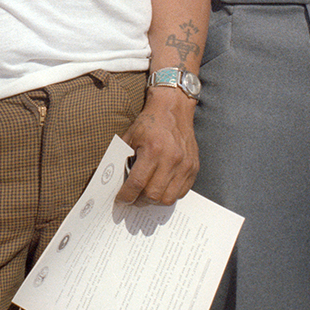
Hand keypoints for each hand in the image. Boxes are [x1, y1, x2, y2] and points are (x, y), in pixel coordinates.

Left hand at [115, 90, 199, 205]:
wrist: (174, 109)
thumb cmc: (150, 122)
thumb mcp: (130, 137)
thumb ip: (123, 158)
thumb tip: (116, 181)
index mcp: (153, 150)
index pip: (137, 183)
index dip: (126, 196)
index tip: (121, 199)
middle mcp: (171, 159)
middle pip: (153, 195)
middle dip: (139, 201)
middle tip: (133, 199)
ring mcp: (185, 165)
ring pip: (168, 198)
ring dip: (155, 201)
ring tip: (147, 196)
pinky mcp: (193, 167)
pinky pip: (182, 192)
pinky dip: (170, 194)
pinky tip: (161, 188)